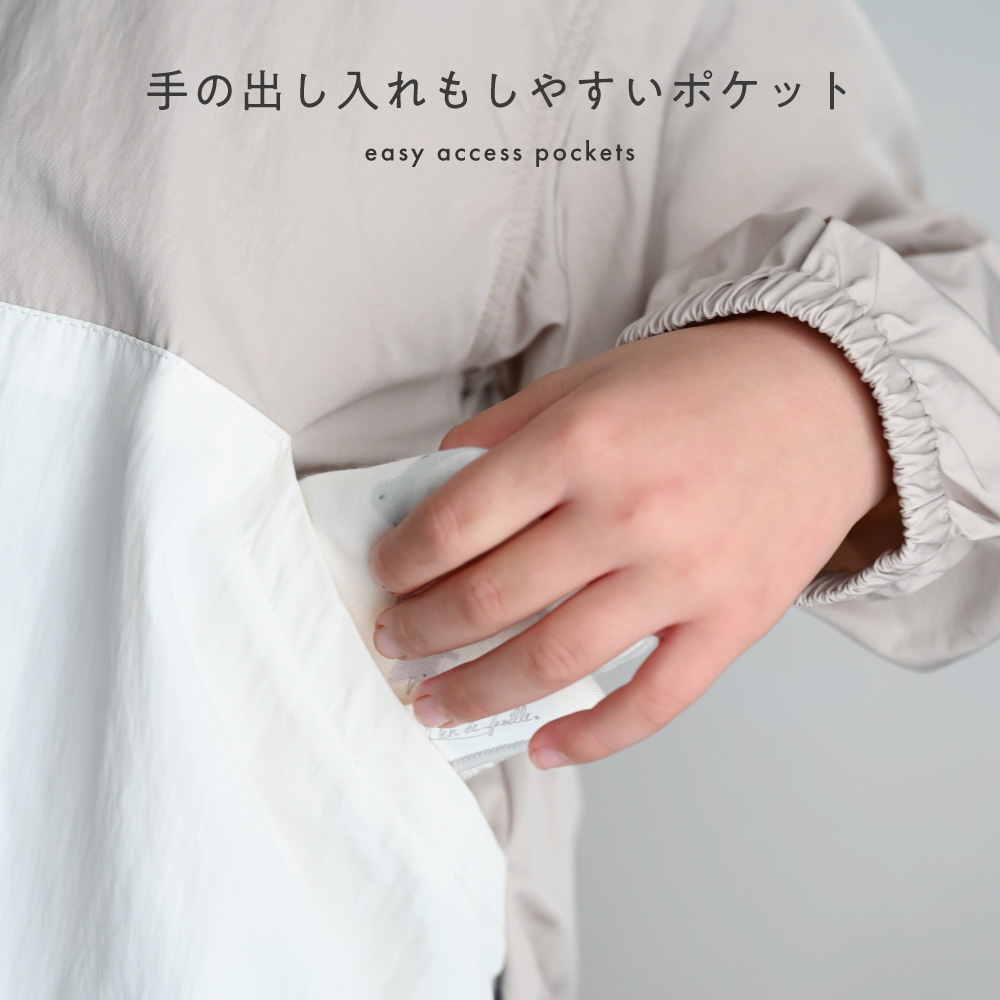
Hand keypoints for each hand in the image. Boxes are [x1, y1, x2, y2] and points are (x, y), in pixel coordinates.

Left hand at [368, 313, 896, 768]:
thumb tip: (429, 490)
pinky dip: (590, 740)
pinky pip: (652, 703)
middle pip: (491, 599)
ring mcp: (684, 575)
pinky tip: (540, 749)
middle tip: (393, 643)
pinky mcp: (732, 622)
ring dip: (475, 693)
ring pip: (553, 662)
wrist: (827, 399)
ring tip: (430, 702)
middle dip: (421, 633)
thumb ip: (502, 432)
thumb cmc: (696, 386)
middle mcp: (628, 512)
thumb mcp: (586, 381)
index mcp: (580, 441)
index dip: (402, 561)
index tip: (385, 575)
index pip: (456, 523)